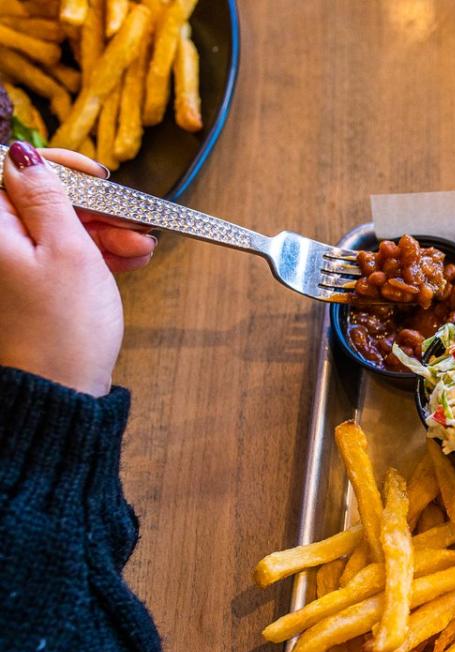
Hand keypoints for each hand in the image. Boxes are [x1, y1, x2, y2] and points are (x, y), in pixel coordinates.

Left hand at [0, 143, 156, 395]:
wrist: (60, 390)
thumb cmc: (63, 328)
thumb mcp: (68, 250)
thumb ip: (47, 197)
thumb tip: (24, 155)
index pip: (7, 168)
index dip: (55, 165)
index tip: (94, 176)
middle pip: (36, 199)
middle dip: (90, 205)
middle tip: (130, 219)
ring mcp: (11, 267)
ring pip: (55, 227)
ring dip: (101, 231)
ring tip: (139, 248)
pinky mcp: (28, 286)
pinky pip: (58, 254)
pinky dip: (94, 253)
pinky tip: (127, 260)